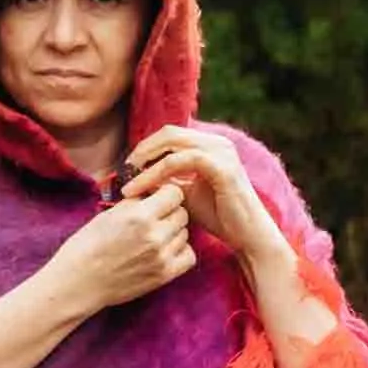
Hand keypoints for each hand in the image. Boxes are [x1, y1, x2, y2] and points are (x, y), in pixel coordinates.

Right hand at [41, 189, 196, 313]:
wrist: (77, 282)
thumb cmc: (85, 247)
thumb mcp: (108, 215)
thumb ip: (135, 203)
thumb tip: (154, 192)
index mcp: (138, 216)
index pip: (174, 193)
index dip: (165, 194)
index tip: (156, 199)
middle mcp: (154, 235)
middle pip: (182, 213)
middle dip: (169, 213)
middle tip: (153, 219)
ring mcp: (161, 256)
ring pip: (185, 233)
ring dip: (173, 233)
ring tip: (153, 238)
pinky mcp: (163, 274)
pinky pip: (188, 256)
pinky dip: (180, 251)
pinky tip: (164, 252)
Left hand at [122, 125, 292, 269]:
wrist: (246, 235)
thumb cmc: (217, 216)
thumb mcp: (183, 193)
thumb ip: (164, 180)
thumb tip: (134, 176)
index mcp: (209, 145)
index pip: (169, 134)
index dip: (145, 147)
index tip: (125, 169)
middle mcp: (217, 142)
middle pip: (168, 132)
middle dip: (141, 150)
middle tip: (122, 171)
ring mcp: (221, 152)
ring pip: (172, 143)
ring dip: (145, 162)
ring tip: (127, 183)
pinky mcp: (222, 166)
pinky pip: (179, 161)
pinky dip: (156, 173)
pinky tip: (141, 189)